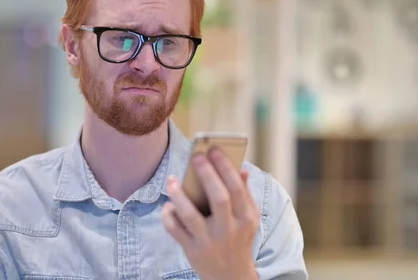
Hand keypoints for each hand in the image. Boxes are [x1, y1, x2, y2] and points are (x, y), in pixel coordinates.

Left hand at [162, 148, 260, 279]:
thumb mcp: (248, 219)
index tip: (214, 150)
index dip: (225, 168)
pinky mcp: (191, 250)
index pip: (237, 189)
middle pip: (219, 199)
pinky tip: (168, 205)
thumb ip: (244, 194)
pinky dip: (169, 216)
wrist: (230, 277)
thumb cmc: (238, 239)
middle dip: (207, 175)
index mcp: (245, 219)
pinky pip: (175, 231)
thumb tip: (241, 168)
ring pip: (191, 216)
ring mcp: (209, 241)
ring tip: (172, 180)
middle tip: (196, 156)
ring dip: (179, 196)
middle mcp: (228, 230)